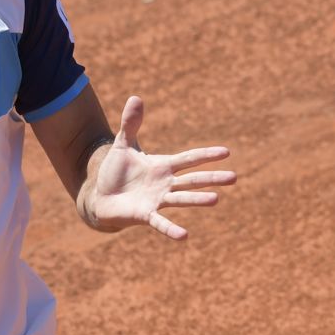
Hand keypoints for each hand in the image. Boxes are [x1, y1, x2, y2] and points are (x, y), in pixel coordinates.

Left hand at [83, 96, 235, 240]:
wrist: (100, 196)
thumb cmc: (115, 172)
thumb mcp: (123, 145)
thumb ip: (131, 124)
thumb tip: (135, 97)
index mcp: (163, 166)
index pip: (189, 159)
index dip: (206, 155)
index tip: (226, 152)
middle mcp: (165, 184)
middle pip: (192, 180)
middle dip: (212, 178)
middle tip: (234, 177)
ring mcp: (157, 200)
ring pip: (181, 199)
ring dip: (197, 200)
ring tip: (216, 199)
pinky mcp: (145, 215)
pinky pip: (160, 223)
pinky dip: (171, 229)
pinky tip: (184, 236)